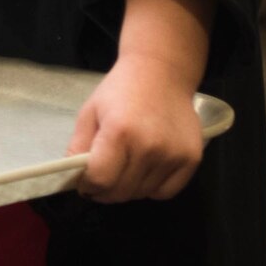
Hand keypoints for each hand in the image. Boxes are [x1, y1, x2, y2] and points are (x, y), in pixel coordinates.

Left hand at [66, 53, 206, 203]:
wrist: (161, 72)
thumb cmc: (121, 90)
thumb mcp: (90, 111)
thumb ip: (79, 146)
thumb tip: (73, 177)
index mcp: (119, 132)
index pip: (100, 179)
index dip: (88, 185)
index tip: (85, 181)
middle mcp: (149, 147)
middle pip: (121, 192)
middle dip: (105, 191)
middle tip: (102, 178)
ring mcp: (173, 155)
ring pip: (142, 194)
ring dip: (128, 188)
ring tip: (125, 167)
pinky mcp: (191, 159)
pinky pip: (165, 192)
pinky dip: (152, 188)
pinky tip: (146, 170)